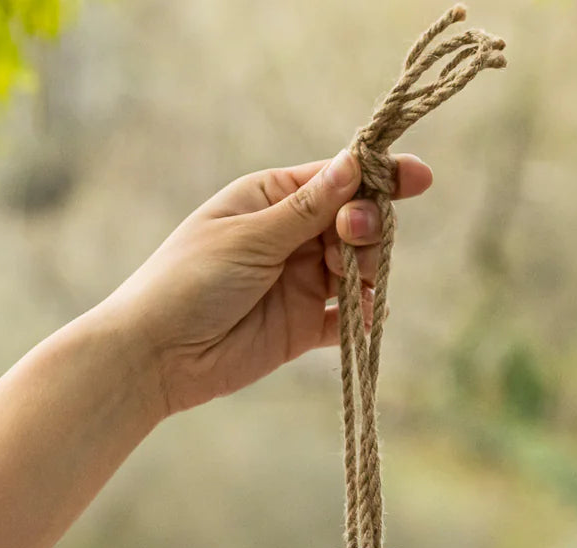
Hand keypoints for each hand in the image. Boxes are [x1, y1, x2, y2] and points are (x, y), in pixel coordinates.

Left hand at [97, 148, 433, 417]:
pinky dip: (362, 318)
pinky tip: (365, 318)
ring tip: (357, 285)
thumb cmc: (188, 282)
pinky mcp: (303, 328)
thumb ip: (306, 209)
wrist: (158, 355)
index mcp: (271, 199)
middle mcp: (290, 237)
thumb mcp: (249, 237)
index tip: (418, 179)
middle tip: (354, 242)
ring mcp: (300, 283)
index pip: (337, 180)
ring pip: (358, 269)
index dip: (378, 178)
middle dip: (368, 229)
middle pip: (356, 223)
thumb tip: (353, 163)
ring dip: (369, 272)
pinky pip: (346, 319)